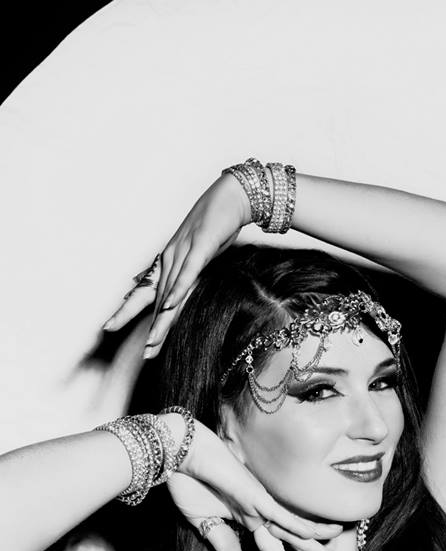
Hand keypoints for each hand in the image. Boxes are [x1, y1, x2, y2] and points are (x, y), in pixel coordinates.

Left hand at [103, 173, 251, 358]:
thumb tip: (156, 282)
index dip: (127, 309)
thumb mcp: (195, 253)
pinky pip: (188, 273)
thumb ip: (180, 271)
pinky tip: (170, 306)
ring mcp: (184, 253)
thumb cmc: (215, 226)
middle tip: (141, 351)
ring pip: (169, 292)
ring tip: (152, 342)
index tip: (109, 326)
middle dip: (145, 325)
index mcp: (168, 263)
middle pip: (154, 299)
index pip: (146, 292)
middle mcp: (170, 259)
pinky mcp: (201, 248)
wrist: (231, 197)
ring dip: (161, 320)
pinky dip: (179, 290)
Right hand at [163, 415, 341, 550]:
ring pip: (291, 528)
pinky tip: (312, 534)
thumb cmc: (188, 482)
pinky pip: (278, 513)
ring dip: (312, 543)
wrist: (180, 454)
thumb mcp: (202, 522)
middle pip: (288, 540)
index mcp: (245, 518)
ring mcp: (257, 503)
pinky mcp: (253, 495)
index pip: (271, 549)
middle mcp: (257, 512)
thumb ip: (221, 541)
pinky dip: (294, 524)